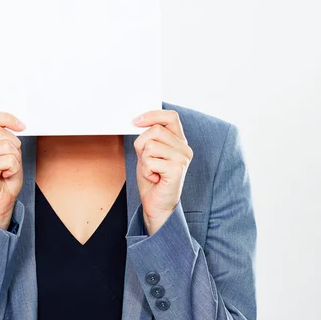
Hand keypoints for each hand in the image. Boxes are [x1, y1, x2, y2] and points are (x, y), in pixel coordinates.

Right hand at [0, 111, 25, 229]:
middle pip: (1, 132)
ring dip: (14, 159)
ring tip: (6, 170)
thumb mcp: (8, 153)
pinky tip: (5, 176)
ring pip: (7, 145)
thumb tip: (17, 124)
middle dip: (14, 146)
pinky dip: (14, 168)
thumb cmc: (4, 180)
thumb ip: (7, 138)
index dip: (7, 118)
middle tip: (10, 163)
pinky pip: (9, 159)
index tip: (21, 125)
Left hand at [132, 110, 193, 234]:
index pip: (171, 116)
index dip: (152, 115)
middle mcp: (184, 148)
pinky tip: (155, 178)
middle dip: (142, 145)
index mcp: (179, 141)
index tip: (136, 121)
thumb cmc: (153, 178)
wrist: (157, 204)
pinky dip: (146, 171)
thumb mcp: (148, 153)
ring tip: (152, 171)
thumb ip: (149, 137)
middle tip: (147, 161)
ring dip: (144, 160)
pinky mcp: (177, 169)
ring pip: (150, 145)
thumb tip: (138, 121)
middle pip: (155, 130)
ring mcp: (182, 158)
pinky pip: (150, 160)